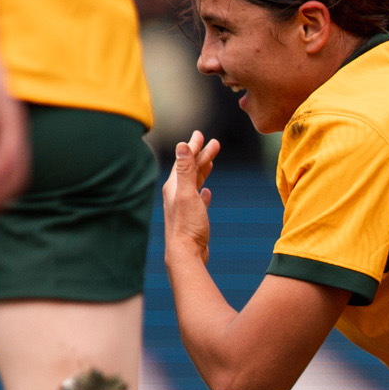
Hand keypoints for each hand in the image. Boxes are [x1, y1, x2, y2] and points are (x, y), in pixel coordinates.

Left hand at [164, 130, 219, 263]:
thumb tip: (181, 144)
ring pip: (194, 183)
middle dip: (201, 155)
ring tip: (211, 161)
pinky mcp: (192, 218)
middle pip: (190, 170)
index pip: (184, 160)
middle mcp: (176, 194)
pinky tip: (207, 192)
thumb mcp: (187, 194)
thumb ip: (185, 169)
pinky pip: (197, 200)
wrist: (186, 254)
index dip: (193, 147)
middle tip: (214, 143)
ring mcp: (184, 207)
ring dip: (203, 170)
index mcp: (174, 186)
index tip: (201, 134)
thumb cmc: (187, 225)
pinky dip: (202, 192)